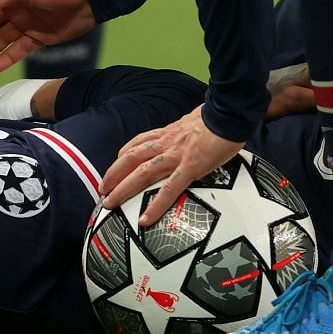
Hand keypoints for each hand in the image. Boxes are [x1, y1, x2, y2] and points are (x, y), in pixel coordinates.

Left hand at [99, 107, 243, 227]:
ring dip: (122, 189)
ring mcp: (176, 156)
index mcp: (169, 132)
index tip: (116, 164)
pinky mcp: (191, 168)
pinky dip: (155, 206)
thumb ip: (187, 128)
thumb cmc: (218, 116)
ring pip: (141, 174)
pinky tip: (145, 220)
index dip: (124, 154)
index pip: (139, 142)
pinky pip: (169, 190)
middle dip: (113, 174)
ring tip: (110, 203)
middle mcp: (167, 143)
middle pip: (131, 158)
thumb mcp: (195, 119)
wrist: (230, 113)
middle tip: (102, 189)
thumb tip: (190, 129)